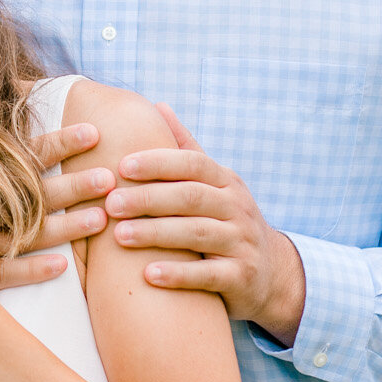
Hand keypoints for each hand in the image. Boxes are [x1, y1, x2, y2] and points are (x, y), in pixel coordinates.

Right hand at [0, 122, 112, 293]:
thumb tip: (3, 94)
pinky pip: (3, 273)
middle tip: (111, 177)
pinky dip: (32, 270)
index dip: (59, 142)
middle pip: (34, 196)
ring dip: (66, 228)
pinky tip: (63, 267)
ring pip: (27, 235)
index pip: (22, 154)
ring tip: (102, 218)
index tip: (93, 132)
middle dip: (74, 185)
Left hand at [104, 105, 306, 345]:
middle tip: (110, 202)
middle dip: (148, 198)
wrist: (271, 273)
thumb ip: (186, 149)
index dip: (159, 162)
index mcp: (226, 181)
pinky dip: (179, 274)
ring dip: (156, 234)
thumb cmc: (226, 221)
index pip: (193, 164)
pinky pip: (208, 274)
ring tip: (118, 236)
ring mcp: (242, 242)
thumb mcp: (214, 184)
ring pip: (197, 233)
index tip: (122, 165)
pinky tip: (148, 275)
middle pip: (191, 197)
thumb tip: (158, 105)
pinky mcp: (241, 276)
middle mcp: (237, 207)